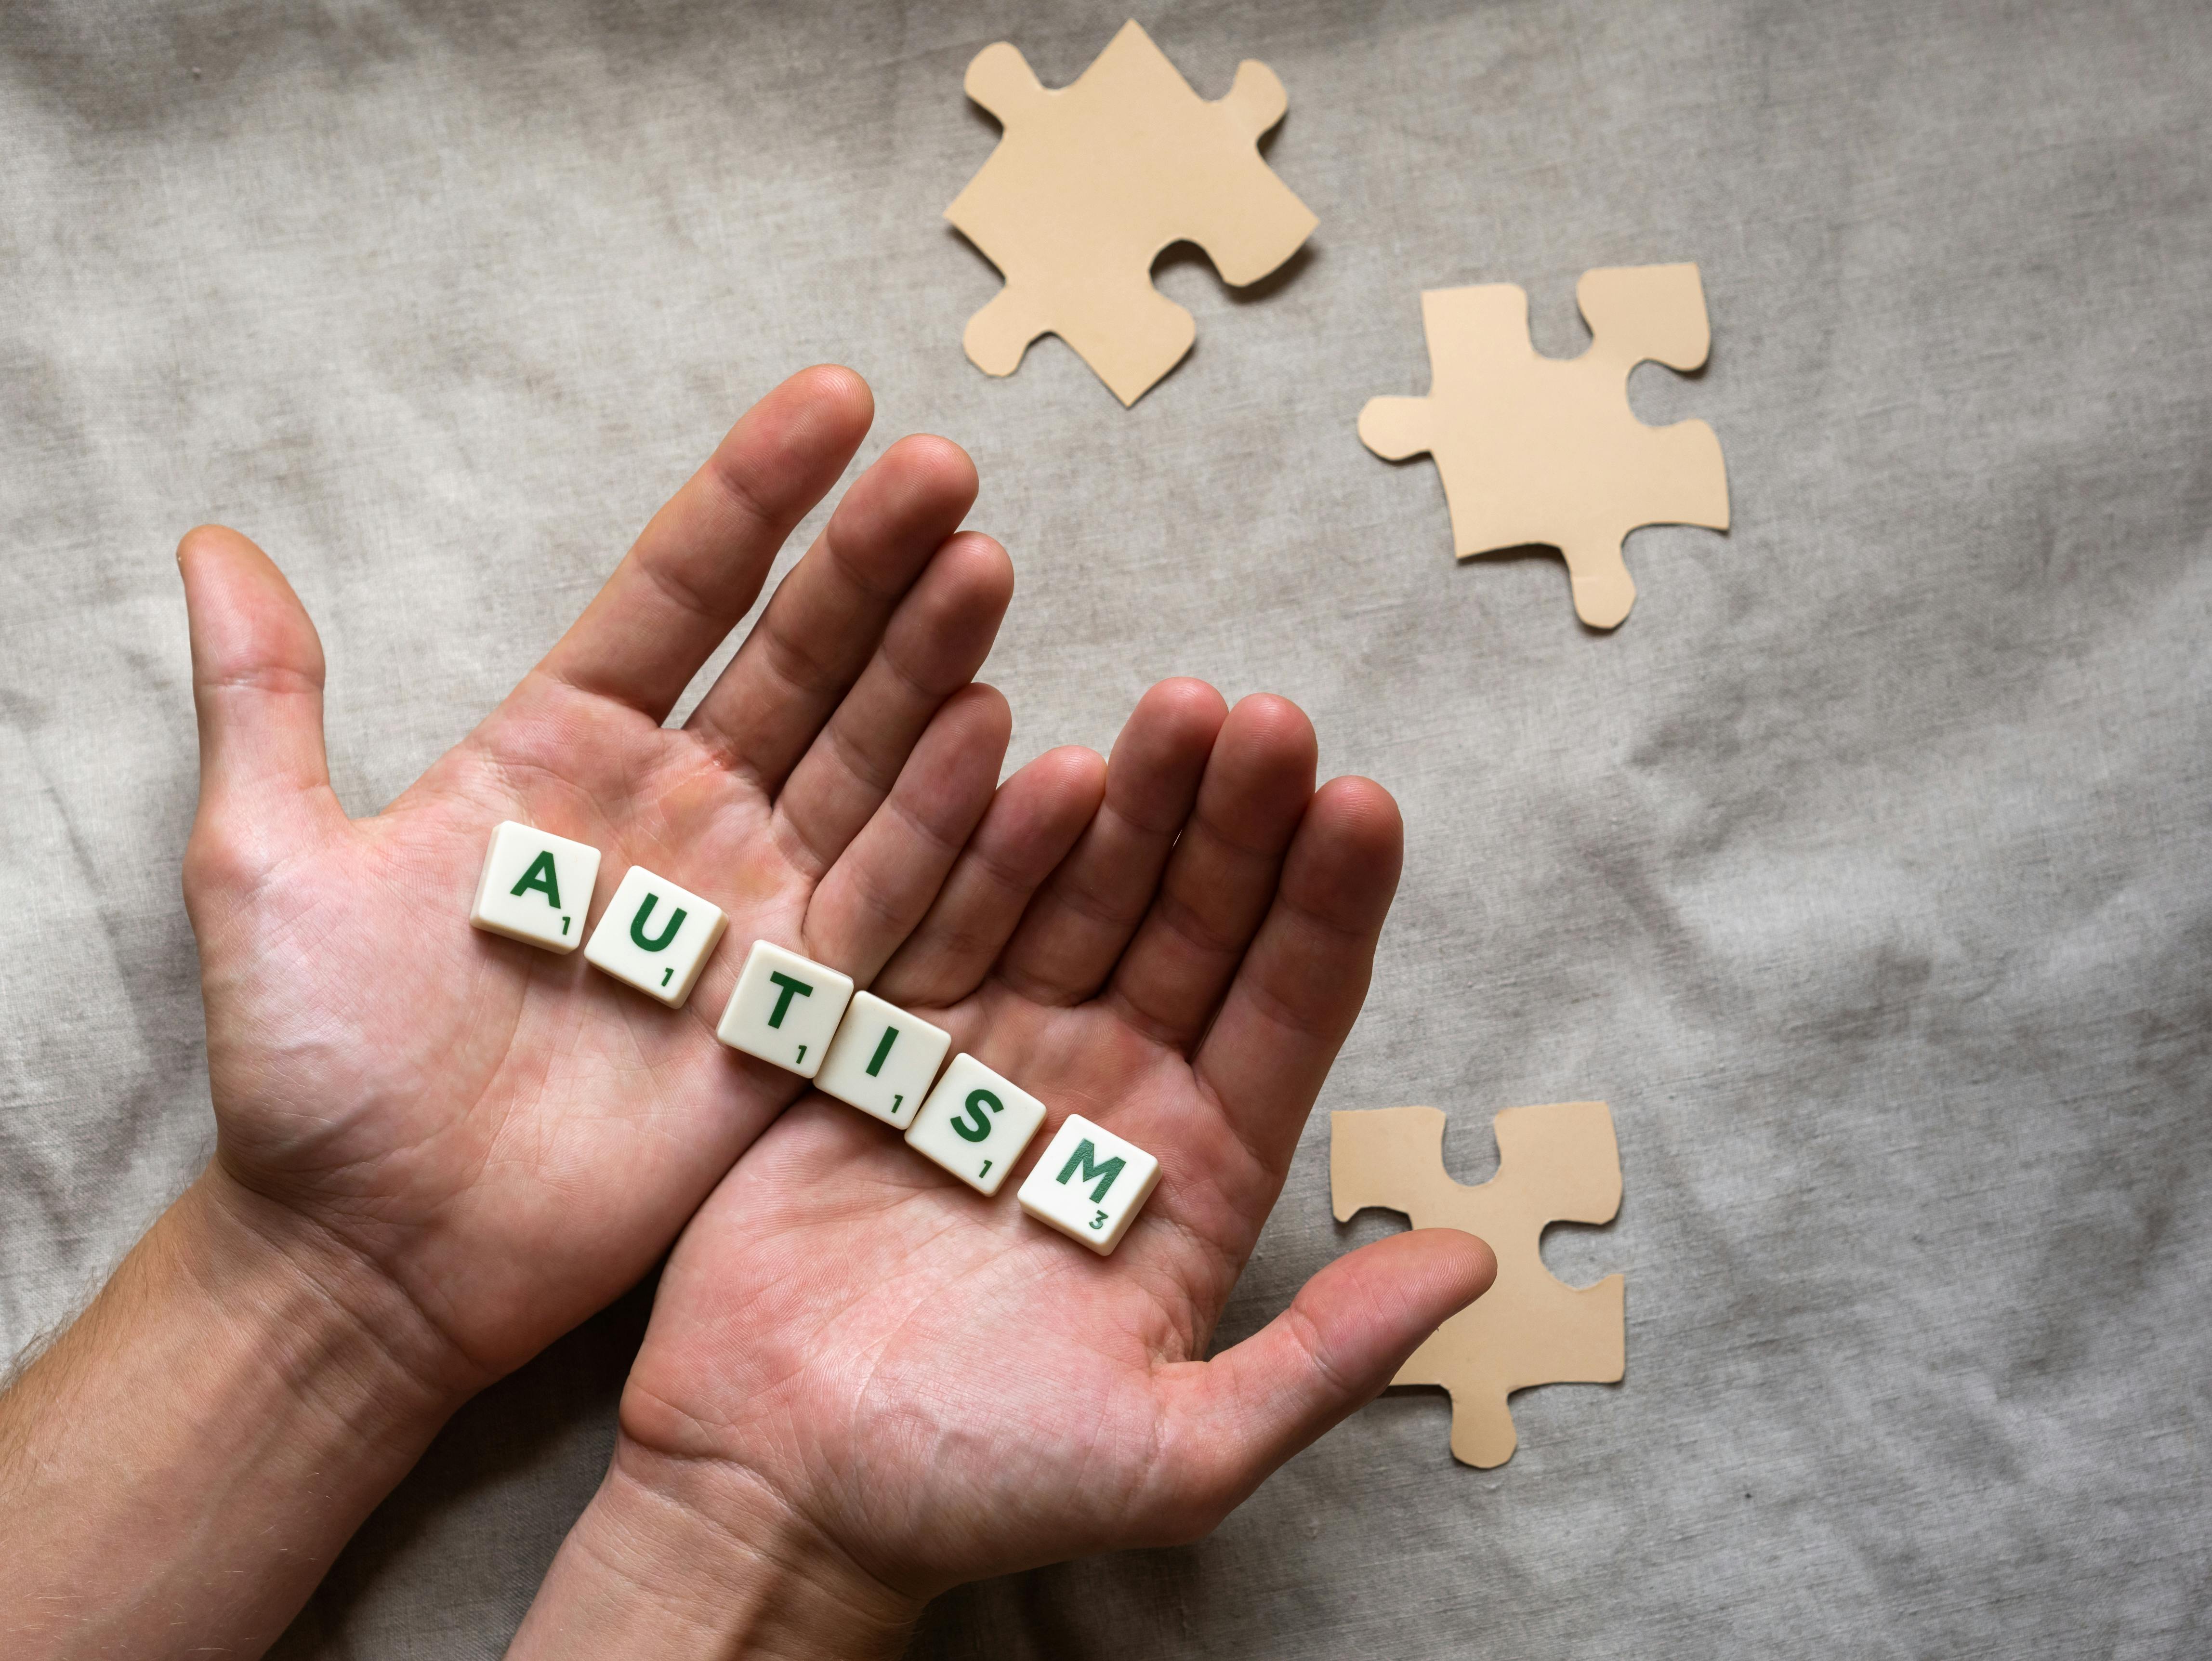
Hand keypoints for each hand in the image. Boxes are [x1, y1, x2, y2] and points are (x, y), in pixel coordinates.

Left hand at [179, 364, 1045, 1393]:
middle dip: (871, 564)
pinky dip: (946, 829)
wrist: (369, 1253)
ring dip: (928, 667)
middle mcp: (677, 808)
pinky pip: (889, 905)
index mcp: (563, 749)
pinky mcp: (795, 1010)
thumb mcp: (263, 861)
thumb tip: (210, 543)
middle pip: (797, 659)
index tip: (836, 400)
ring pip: (862, 761)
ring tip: (982, 566)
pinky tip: (1004, 739)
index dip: (757, 497)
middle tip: (943, 470)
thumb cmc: (311, 1063)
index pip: (681, 591)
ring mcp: (747, 905)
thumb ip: (264, 701)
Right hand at [513, 684, 1495, 1655]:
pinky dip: (982, 848)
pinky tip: (1029, 763)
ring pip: (1080, 900)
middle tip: (1268, 721)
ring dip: (1129, 807)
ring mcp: (996, 1052)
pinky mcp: (884, 1039)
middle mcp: (1110, 1091)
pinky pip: (942, 921)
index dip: (1327, 908)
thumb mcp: (1178, 1453)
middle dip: (1236, 824)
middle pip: (1193, 926)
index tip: (1363, 804)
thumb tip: (1474, 1266)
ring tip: (1174, 712)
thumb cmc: (980, 1487)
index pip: (1288, 1008)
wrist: (779, 1491)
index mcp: (1198, 1168)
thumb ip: (1326, 1358)